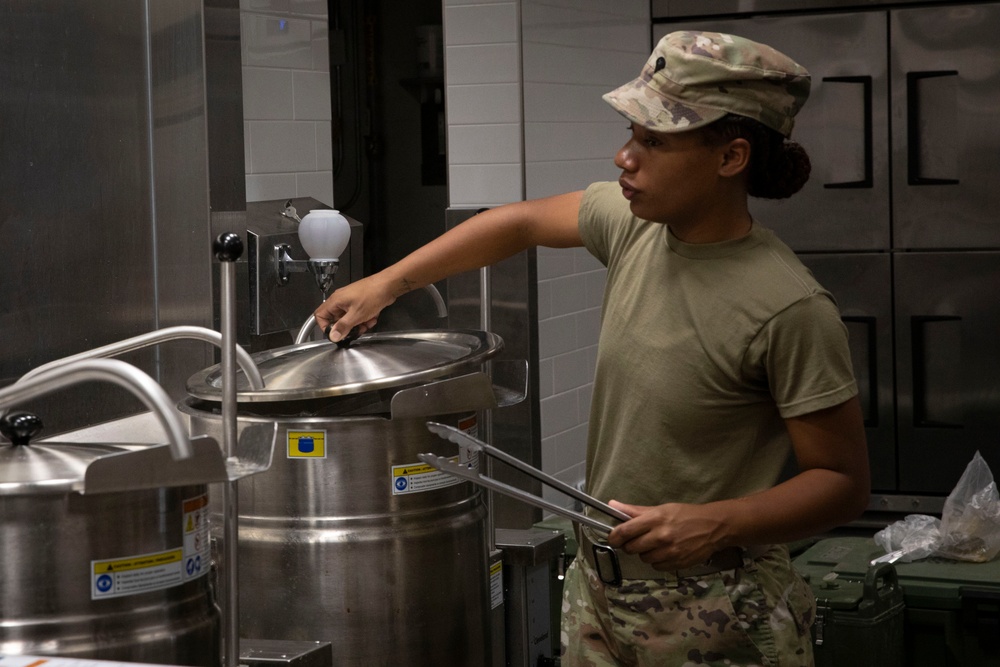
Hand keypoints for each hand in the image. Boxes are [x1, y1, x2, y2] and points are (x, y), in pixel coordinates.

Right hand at [313, 275, 392, 341]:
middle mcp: (341, 300)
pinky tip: (373, 318)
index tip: (336, 335)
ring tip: (367, 324)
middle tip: (355, 331)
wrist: (388, 286)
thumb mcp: (356, 315)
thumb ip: (343, 327)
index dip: (325, 327)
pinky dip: (364, 319)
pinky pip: (358, 315)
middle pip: (336, 319)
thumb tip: (333, 337)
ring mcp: (351, 302)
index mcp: (335, 301)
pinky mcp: (360, 303)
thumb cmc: (371, 296)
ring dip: (358, 325)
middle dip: (347, 327)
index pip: (320, 315)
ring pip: (349, 319)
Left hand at [606, 500, 727, 570]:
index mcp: (656, 519)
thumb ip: (635, 510)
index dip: (614, 537)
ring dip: (645, 553)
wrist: (714, 527)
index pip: (626, 531)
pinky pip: (657, 567)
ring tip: (655, 545)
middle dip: (630, 545)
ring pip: (644, 559)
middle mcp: (661, 536)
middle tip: (637, 540)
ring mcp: (670, 552)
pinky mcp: (678, 564)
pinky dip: (657, 561)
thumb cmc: (685, 515)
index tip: (612, 538)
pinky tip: (665, 552)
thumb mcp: (661, 508)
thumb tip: (611, 505)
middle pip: (632, 548)